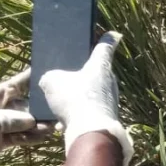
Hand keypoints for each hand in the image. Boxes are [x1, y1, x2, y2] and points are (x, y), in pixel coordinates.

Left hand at [0, 67, 53, 161]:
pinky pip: (19, 138)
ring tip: (53, 126)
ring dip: (38, 124)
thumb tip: (30, 120)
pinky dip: (31, 138)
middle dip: (40, 107)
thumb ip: (3, 120)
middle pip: (23, 105)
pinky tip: (43, 137)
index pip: (15, 84)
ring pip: (24, 123)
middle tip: (58, 109)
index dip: (30, 78)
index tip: (50, 73)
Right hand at [40, 32, 133, 165]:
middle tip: (71, 69)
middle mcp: (110, 81)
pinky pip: (89, 108)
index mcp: (100, 65)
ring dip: (80, 94)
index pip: (105, 46)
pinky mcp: (106, 115)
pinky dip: (78, 111)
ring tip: (62, 97)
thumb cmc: (75, 99)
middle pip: (98, 70)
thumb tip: (54, 82)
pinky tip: (64, 118)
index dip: (108, 38)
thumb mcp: (52, 81)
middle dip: (86, 70)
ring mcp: (110, 99)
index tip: (114, 34)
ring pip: (93, 91)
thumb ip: (51, 77)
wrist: (91, 131)